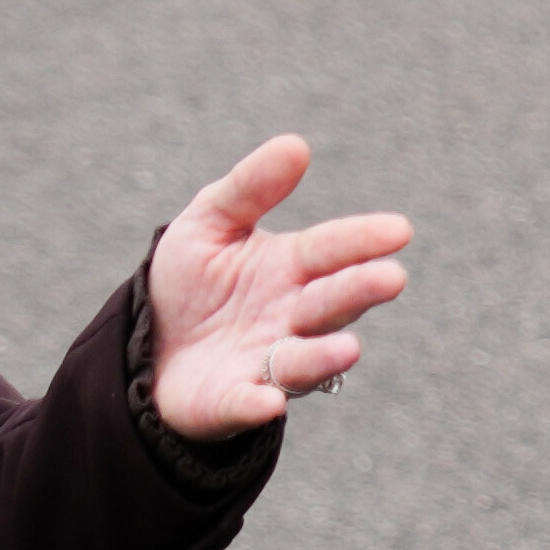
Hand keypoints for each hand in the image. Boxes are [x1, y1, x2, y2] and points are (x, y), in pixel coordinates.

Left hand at [146, 136, 414, 442]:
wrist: (150, 345)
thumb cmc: (192, 283)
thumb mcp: (211, 222)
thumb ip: (251, 188)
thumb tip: (297, 144)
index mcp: (291, 270)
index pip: (331, 251)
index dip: (362, 240)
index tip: (399, 230)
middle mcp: (291, 318)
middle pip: (330, 304)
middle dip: (359, 292)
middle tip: (390, 279)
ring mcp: (267, 362)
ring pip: (303, 361)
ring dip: (325, 357)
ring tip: (348, 348)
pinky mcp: (234, 400)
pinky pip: (248, 403)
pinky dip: (258, 404)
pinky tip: (268, 401)